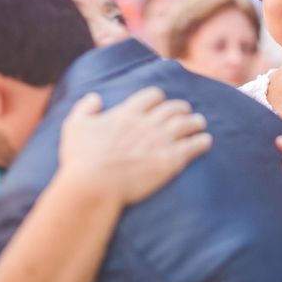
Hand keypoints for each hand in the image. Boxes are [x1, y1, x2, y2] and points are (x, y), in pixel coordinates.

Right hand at [59, 87, 211, 206]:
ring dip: (195, 122)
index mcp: (127, 113)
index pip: (151, 95)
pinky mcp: (170, 160)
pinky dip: (201, 142)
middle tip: (186, 110)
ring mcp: (161, 141)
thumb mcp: (75, 126)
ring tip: (200, 123)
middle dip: (181, 107)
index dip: (158, 97)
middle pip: (173, 108)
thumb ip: (85, 107)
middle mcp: (148, 123)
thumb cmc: (81, 158)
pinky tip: (206, 141)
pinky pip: (193, 146)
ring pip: (186, 124)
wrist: (94, 185)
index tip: (160, 101)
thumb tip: (95, 97)